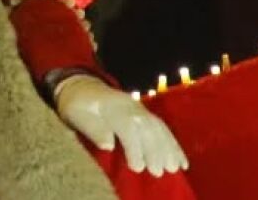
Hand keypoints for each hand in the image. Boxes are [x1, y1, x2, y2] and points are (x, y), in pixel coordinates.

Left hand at [54, 74, 188, 176]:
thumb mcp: (75, 114)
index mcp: (112, 105)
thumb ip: (92, 128)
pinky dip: (173, 145)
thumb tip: (108, 145)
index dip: (135, 148)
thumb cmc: (76, 105)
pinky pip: (163, 128)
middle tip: (158, 172)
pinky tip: (182, 161)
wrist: (80, 86)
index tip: (137, 168)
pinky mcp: (145, 114)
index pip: (128, 126)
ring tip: (174, 168)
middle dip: (155, 151)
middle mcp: (130, 105)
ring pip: (158, 128)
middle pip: (147, 128)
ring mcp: (139, 108)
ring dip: (168, 149)